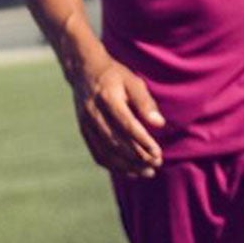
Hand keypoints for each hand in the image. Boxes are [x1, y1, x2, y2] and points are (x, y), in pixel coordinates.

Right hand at [67, 53, 165, 178]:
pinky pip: (97, 154)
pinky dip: (114, 166)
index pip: (126, 125)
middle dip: (137, 157)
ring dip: (127, 166)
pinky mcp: (83, 131)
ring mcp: (86, 124)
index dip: (142, 141)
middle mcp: (93, 113)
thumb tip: (159, 123)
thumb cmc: (114, 76)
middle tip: (157, 163)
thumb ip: (145, 102)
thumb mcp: (132, 81)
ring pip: (106, 152)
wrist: (84, 71)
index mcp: (107, 98)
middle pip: (116, 142)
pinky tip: (130, 172)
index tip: (158, 153)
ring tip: (147, 172)